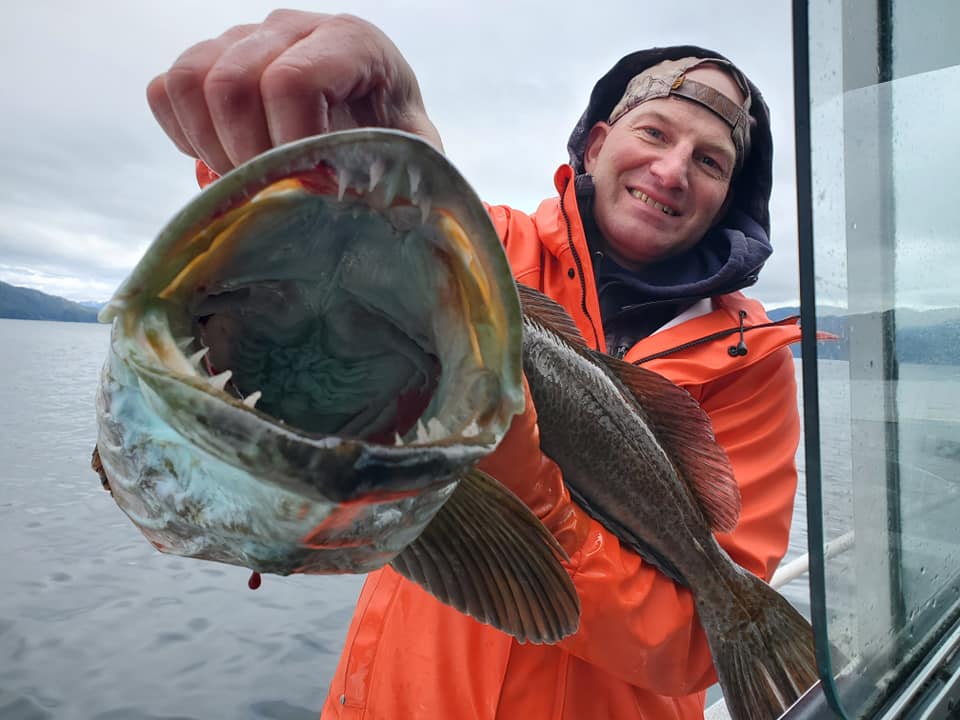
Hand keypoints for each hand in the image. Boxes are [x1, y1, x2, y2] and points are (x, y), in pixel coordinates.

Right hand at [147, 10, 441, 174]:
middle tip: (274, 193)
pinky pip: (166, 90)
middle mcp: (292, 28)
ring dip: (211, 148)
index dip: (290, 144)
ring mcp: (244, 38)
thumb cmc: (396, 147)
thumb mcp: (413, 160)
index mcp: (351, 43)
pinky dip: (185, 136)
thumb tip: (350, 203)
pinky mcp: (209, 59)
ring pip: (189, 81)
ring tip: (249, 181)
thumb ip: (395, 174)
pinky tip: (225, 162)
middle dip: (247, 156)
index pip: (292, 82)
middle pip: (231, 83)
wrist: (377, 129)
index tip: (311, 184)